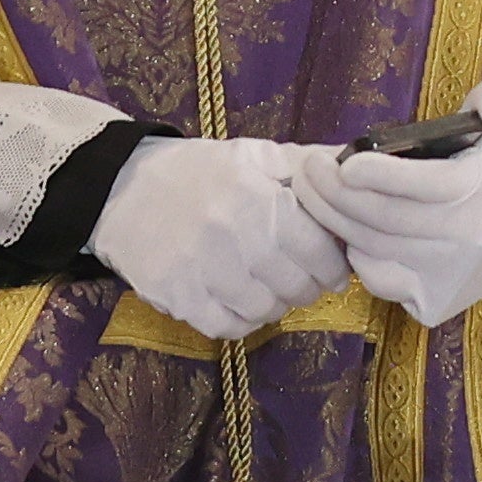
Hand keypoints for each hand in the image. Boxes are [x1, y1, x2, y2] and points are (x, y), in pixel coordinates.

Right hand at [93, 136, 353, 342]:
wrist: (122, 187)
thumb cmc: (201, 171)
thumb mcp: (257, 154)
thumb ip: (309, 163)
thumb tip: (358, 168)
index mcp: (260, 200)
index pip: (321, 254)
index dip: (334, 267)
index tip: (334, 269)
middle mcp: (233, 237)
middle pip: (296, 287)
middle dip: (308, 288)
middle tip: (303, 281)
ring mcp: (200, 269)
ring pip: (264, 311)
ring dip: (275, 305)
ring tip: (269, 288)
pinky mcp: (174, 294)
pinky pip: (225, 327)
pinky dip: (240, 321)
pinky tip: (239, 301)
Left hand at [297, 80, 481, 328]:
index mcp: (476, 190)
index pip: (424, 185)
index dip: (380, 176)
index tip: (344, 163)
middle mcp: (463, 236)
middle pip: (385, 219)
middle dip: (335, 195)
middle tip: (308, 171)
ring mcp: (447, 272)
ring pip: (375, 250)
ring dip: (335, 222)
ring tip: (311, 194)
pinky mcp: (434, 299)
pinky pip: (381, 281)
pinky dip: (357, 259)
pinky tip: (346, 234)